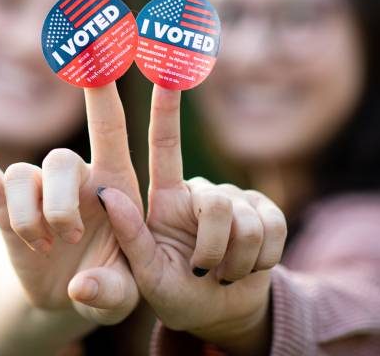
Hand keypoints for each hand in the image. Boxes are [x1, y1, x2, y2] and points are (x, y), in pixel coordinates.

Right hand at [0, 83, 141, 324]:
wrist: (66, 296)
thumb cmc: (109, 285)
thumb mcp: (122, 297)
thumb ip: (111, 293)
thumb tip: (81, 287)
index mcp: (114, 183)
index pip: (109, 127)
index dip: (102, 90)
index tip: (97, 49)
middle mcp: (74, 176)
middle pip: (60, 159)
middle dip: (59, 204)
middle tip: (69, 239)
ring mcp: (36, 188)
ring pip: (21, 176)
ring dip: (28, 217)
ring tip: (42, 247)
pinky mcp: (4, 205)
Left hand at [98, 85, 286, 352]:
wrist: (221, 312)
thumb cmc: (175, 294)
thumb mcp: (146, 274)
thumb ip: (128, 237)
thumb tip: (105, 192)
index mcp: (165, 198)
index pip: (165, 145)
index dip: (166, 107)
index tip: (165, 67)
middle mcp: (200, 191)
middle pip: (216, 203)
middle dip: (214, 247)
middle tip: (204, 271)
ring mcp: (236, 199)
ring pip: (247, 221)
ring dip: (237, 260)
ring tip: (223, 272)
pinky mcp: (267, 211)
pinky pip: (274, 229)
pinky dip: (261, 260)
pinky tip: (248, 268)